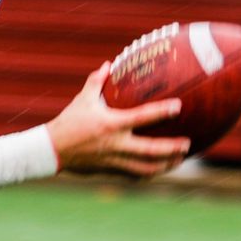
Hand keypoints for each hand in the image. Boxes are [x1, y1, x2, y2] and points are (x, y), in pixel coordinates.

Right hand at [47, 64, 189, 177]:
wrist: (53, 150)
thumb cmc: (69, 121)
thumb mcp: (82, 99)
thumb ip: (96, 81)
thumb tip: (108, 64)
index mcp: (112, 124)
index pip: (142, 117)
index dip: (162, 111)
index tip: (178, 106)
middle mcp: (116, 144)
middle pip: (151, 150)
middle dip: (172, 148)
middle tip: (188, 144)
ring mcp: (114, 160)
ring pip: (146, 168)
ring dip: (166, 165)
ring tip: (179, 160)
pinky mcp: (111, 171)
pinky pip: (135, 175)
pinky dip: (149, 173)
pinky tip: (159, 169)